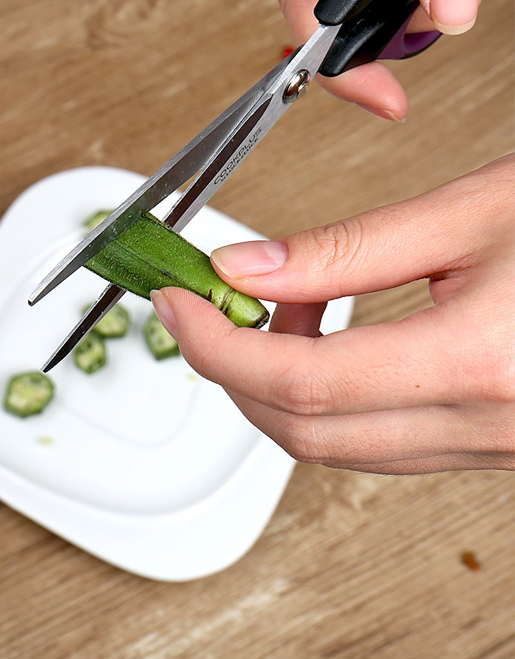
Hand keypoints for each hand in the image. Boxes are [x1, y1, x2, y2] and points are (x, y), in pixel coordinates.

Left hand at [150, 155, 514, 473]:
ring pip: (333, 443)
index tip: (175, 302)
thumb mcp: (468, 213)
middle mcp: (484, 425)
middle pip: (301, 430)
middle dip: (232, 368)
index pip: (298, 380)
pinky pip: (374, 439)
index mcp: (479, 363)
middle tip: (204, 305)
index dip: (216, 343)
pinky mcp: (485, 442)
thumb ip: (344, 249)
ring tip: (269, 305)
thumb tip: (246, 266)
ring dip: (275, 381)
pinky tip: (322, 336)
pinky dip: (324, 395)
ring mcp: (486, 446)